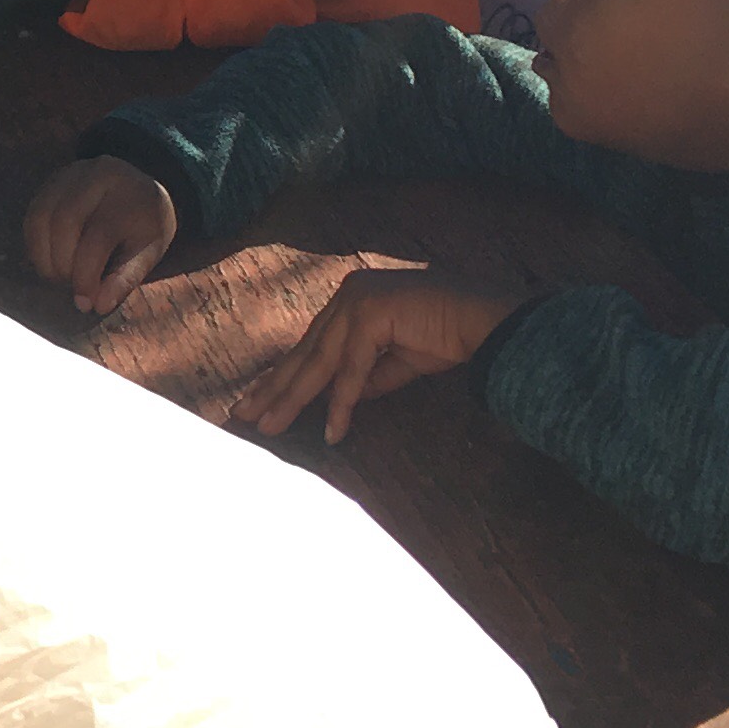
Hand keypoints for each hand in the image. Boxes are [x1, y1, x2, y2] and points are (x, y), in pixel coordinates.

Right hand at [25, 155, 183, 317]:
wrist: (139, 192)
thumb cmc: (145, 226)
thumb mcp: (148, 252)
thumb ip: (125, 279)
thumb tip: (98, 305)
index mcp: (126, 189)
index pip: (99, 235)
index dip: (87, 275)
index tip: (85, 303)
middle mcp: (94, 172)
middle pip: (64, 221)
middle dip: (62, 264)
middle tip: (71, 287)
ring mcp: (67, 174)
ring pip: (40, 217)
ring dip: (43, 256)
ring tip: (59, 277)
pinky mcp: (49, 183)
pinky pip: (32, 216)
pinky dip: (35, 245)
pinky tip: (50, 262)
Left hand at [231, 266, 520, 444]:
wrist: (486, 320)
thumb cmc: (446, 335)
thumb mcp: (394, 361)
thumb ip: (364, 376)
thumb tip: (336, 399)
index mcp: (349, 301)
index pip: (309, 345)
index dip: (283, 376)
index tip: (258, 401)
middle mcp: (347, 296)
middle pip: (305, 352)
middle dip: (273, 388)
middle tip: (243, 416)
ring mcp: (358, 301)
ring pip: (319, 361)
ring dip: (293, 399)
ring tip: (270, 427)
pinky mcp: (373, 315)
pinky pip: (352, 369)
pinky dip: (342, 403)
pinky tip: (332, 431)